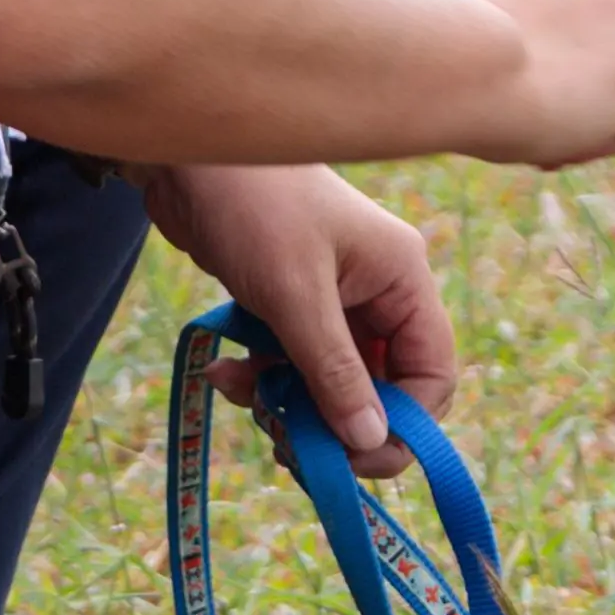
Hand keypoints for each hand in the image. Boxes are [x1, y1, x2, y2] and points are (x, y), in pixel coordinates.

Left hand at [139, 163, 452, 463]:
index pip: (431, 374)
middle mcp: (378, 291)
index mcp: (402, 279)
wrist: (183, 156)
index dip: (401, 424)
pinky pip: (292, 364)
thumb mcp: (294, 295)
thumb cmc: (250, 206)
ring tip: (244, 397)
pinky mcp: (290, 303)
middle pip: (381, 386)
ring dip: (290, 404)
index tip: (352, 458)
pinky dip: (262, 379)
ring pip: (332, 382)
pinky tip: (223, 371)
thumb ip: (333, 372)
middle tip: (288, 443)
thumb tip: (371, 442)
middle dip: (336, 422)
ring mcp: (334, 298)